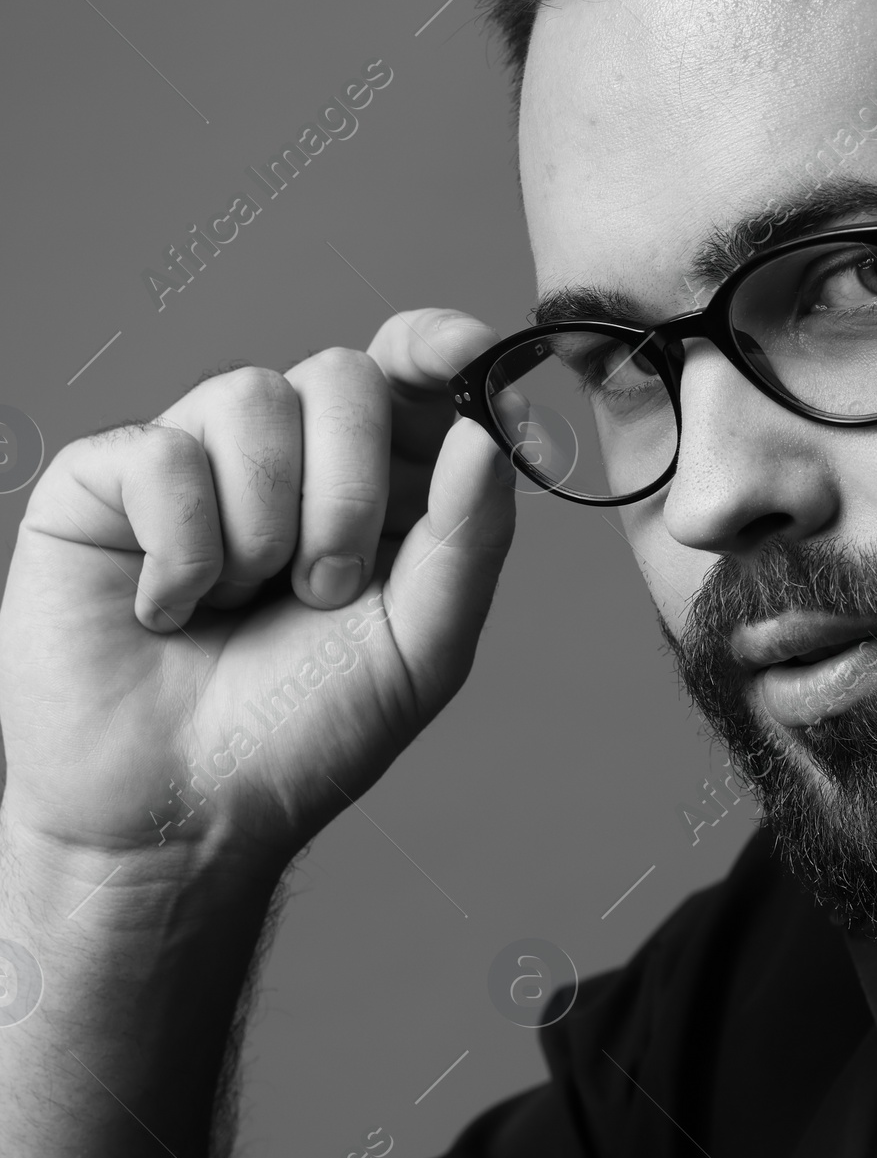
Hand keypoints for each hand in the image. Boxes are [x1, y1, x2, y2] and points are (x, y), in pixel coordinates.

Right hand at [0, 310, 515, 873]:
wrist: (179, 811)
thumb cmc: (299, 736)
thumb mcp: (421, 650)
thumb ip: (470, 541)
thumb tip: (491, 432)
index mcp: (372, 485)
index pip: (408, 370)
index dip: (436, 345)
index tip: (467, 355)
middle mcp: (285, 457)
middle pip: (342, 376)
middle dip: (351, 494)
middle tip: (322, 592)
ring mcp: (192, 458)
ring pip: (252, 396)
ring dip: (266, 527)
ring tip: (240, 604)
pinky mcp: (105, 478)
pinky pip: (164, 452)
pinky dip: (184, 549)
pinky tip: (169, 608)